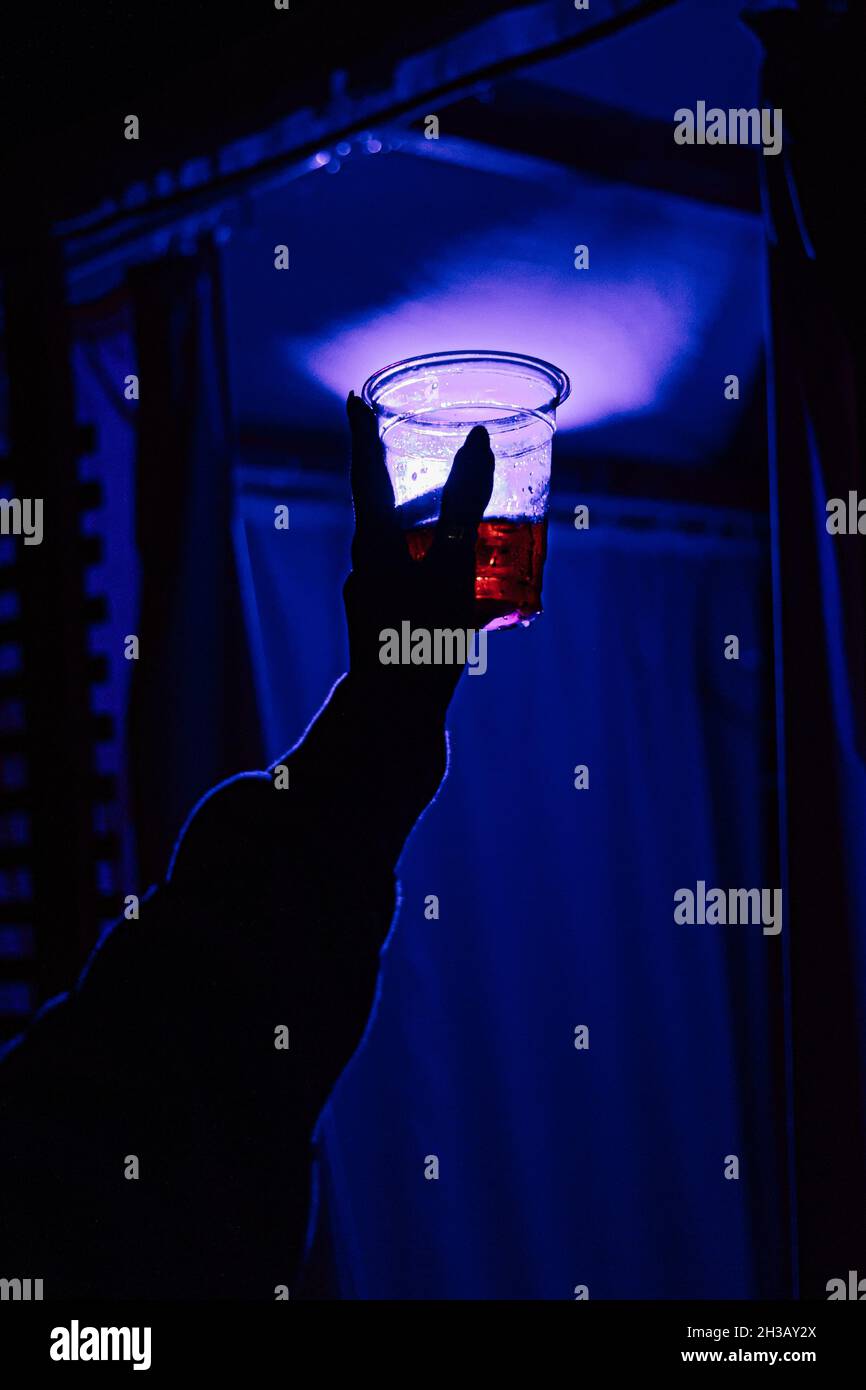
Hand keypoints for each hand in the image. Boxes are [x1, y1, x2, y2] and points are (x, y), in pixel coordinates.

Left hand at [344, 390, 494, 715]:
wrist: (393, 726)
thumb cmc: (418, 644)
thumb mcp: (452, 568)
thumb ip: (467, 505)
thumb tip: (480, 439)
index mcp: (372, 546)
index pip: (365, 473)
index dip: (362, 433)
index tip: (355, 398)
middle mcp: (368, 569)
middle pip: (390, 510)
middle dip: (417, 482)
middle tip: (441, 457)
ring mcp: (378, 600)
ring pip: (409, 549)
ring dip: (440, 529)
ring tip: (480, 522)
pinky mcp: (394, 628)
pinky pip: (420, 582)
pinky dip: (447, 569)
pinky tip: (479, 587)